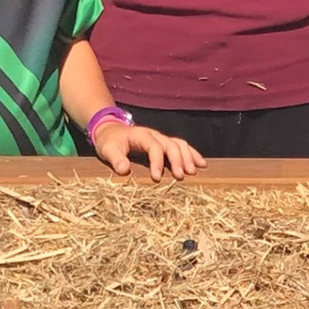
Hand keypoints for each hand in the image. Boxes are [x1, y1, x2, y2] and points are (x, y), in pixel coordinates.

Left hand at [91, 118, 205, 178]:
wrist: (111, 131)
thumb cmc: (110, 141)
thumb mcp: (107, 149)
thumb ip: (116, 159)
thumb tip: (125, 171)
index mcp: (142, 135)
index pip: (154, 147)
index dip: (157, 162)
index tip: (157, 178)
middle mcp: (155, 135)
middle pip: (171, 145)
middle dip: (177, 160)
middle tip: (180, 176)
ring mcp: (162, 138)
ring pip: (180, 144)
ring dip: (188, 157)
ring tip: (193, 171)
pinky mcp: (165, 143)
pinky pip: (182, 146)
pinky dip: (192, 154)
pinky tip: (201, 164)